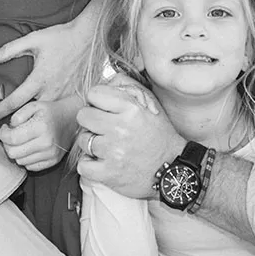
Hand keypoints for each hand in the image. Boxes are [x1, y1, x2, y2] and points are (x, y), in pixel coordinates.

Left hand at [0, 21, 81, 124]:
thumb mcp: (33, 39)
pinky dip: (45, 116)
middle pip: (28, 115)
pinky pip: (56, 111)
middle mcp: (51, 92)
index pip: (13, 102)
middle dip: (12, 123)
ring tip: (16, 127)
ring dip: (29, 121)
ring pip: (42, 116)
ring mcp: (64, 96)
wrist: (88, 38)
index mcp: (39, 79)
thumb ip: (9, 49)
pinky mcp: (73, 97)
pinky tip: (39, 119)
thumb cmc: (60, 37)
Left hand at [0, 98, 77, 171]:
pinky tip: (29, 148)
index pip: (12, 139)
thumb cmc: (51, 111)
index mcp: (40, 126)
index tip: (5, 128)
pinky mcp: (53, 162)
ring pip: (20, 161)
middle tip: (10, 135)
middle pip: (13, 153)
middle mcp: (46, 143)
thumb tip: (9, 127)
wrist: (71, 119)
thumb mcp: (34, 105)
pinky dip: (26, 158)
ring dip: (16, 152)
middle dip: (7, 144)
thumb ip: (18, 114)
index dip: (3, 134)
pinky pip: (30, 167)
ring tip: (21, 140)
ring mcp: (50, 154)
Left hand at [76, 73, 184, 199]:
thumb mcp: (148, 104)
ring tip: (105, 146)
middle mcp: (120, 128)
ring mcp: (114, 152)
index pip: (94, 93)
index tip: (103, 108)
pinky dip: (89, 165)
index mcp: (130, 108)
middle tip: (102, 127)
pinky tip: (101, 161)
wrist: (172, 169)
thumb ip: (126, 87)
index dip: (97, 101)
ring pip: (82, 140)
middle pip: (83, 115)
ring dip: (91, 143)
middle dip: (91, 120)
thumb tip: (105, 82)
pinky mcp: (109, 174)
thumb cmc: (158, 134)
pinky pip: (83, 165)